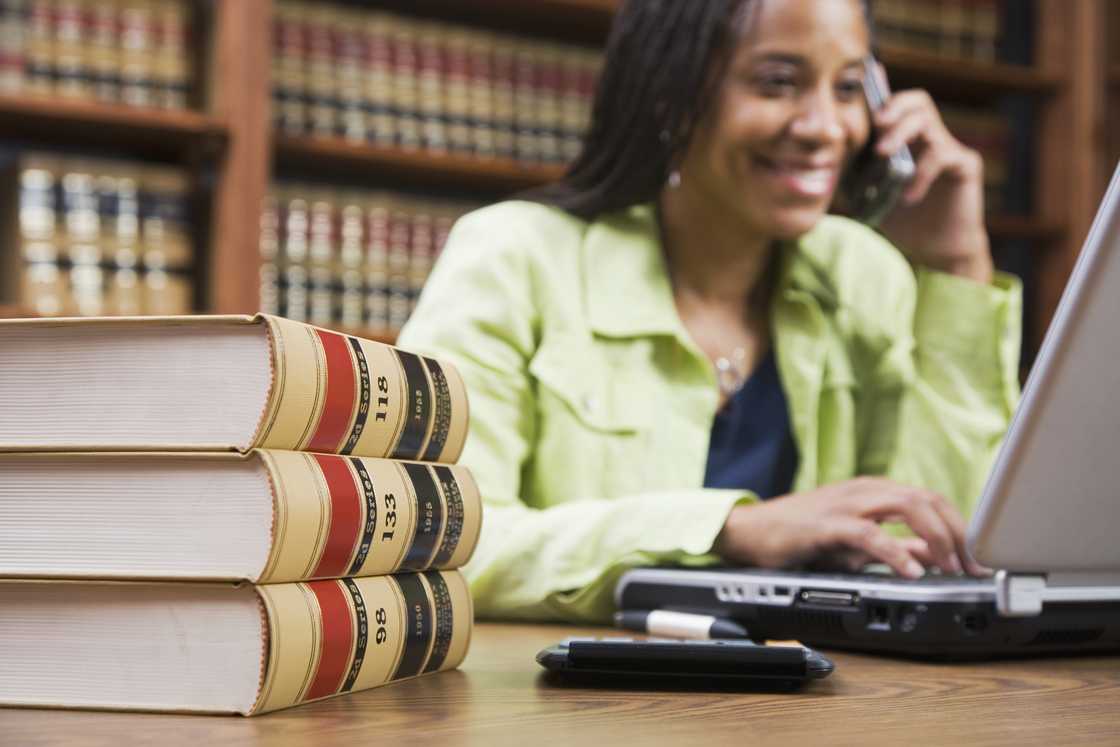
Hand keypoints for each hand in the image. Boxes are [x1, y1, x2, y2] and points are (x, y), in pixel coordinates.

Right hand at [713, 477, 988, 577]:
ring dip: (937, 538)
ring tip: (952, 568)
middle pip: (928, 500)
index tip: (979, 560)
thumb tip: (932, 557)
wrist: (748, 532)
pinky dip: (895, 551)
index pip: (932, 500)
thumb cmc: (798, 536)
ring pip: (907, 506)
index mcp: (874, 492)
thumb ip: (894, 547)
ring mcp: (846, 504)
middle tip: (973, 568)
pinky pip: (869, 533)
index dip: (962, 529)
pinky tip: (911, 571)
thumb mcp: (855, 544)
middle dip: (959, 534)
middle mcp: (864, 491)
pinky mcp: (826, 524)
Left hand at [872, 87, 993, 283]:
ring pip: (928, 122)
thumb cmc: (904, 221)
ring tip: (884, 154)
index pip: (897, 106)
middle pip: (918, 101)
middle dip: (894, 108)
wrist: (936, 250)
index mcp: (907, 141)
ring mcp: (950, 149)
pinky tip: (908, 196)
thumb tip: (827, 158)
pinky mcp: (965, 165)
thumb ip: (856, 174)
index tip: (865, 86)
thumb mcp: (872, 195)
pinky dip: (920, 174)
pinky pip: (942, 156)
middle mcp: (929, 138)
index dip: (882, 93)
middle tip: (877, 124)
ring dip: (902, 133)